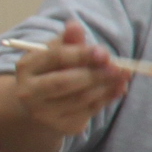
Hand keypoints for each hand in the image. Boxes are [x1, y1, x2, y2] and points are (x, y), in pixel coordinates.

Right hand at [0, 22, 130, 151]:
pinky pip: (90, 111)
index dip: (82, 55)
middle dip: (97, 74)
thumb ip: (69, 40)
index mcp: (27, 66)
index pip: (56, 58)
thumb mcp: (58, 50)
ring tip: (124, 75)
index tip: (105, 53)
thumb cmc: (53, 68)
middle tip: (122, 68)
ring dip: (107, 86)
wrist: (43, 100)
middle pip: (66, 83)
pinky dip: (108, 98)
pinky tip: (119, 88)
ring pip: (81, 99)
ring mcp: (44, 113)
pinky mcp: (62, 126)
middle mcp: (29, 92)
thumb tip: (75, 25)